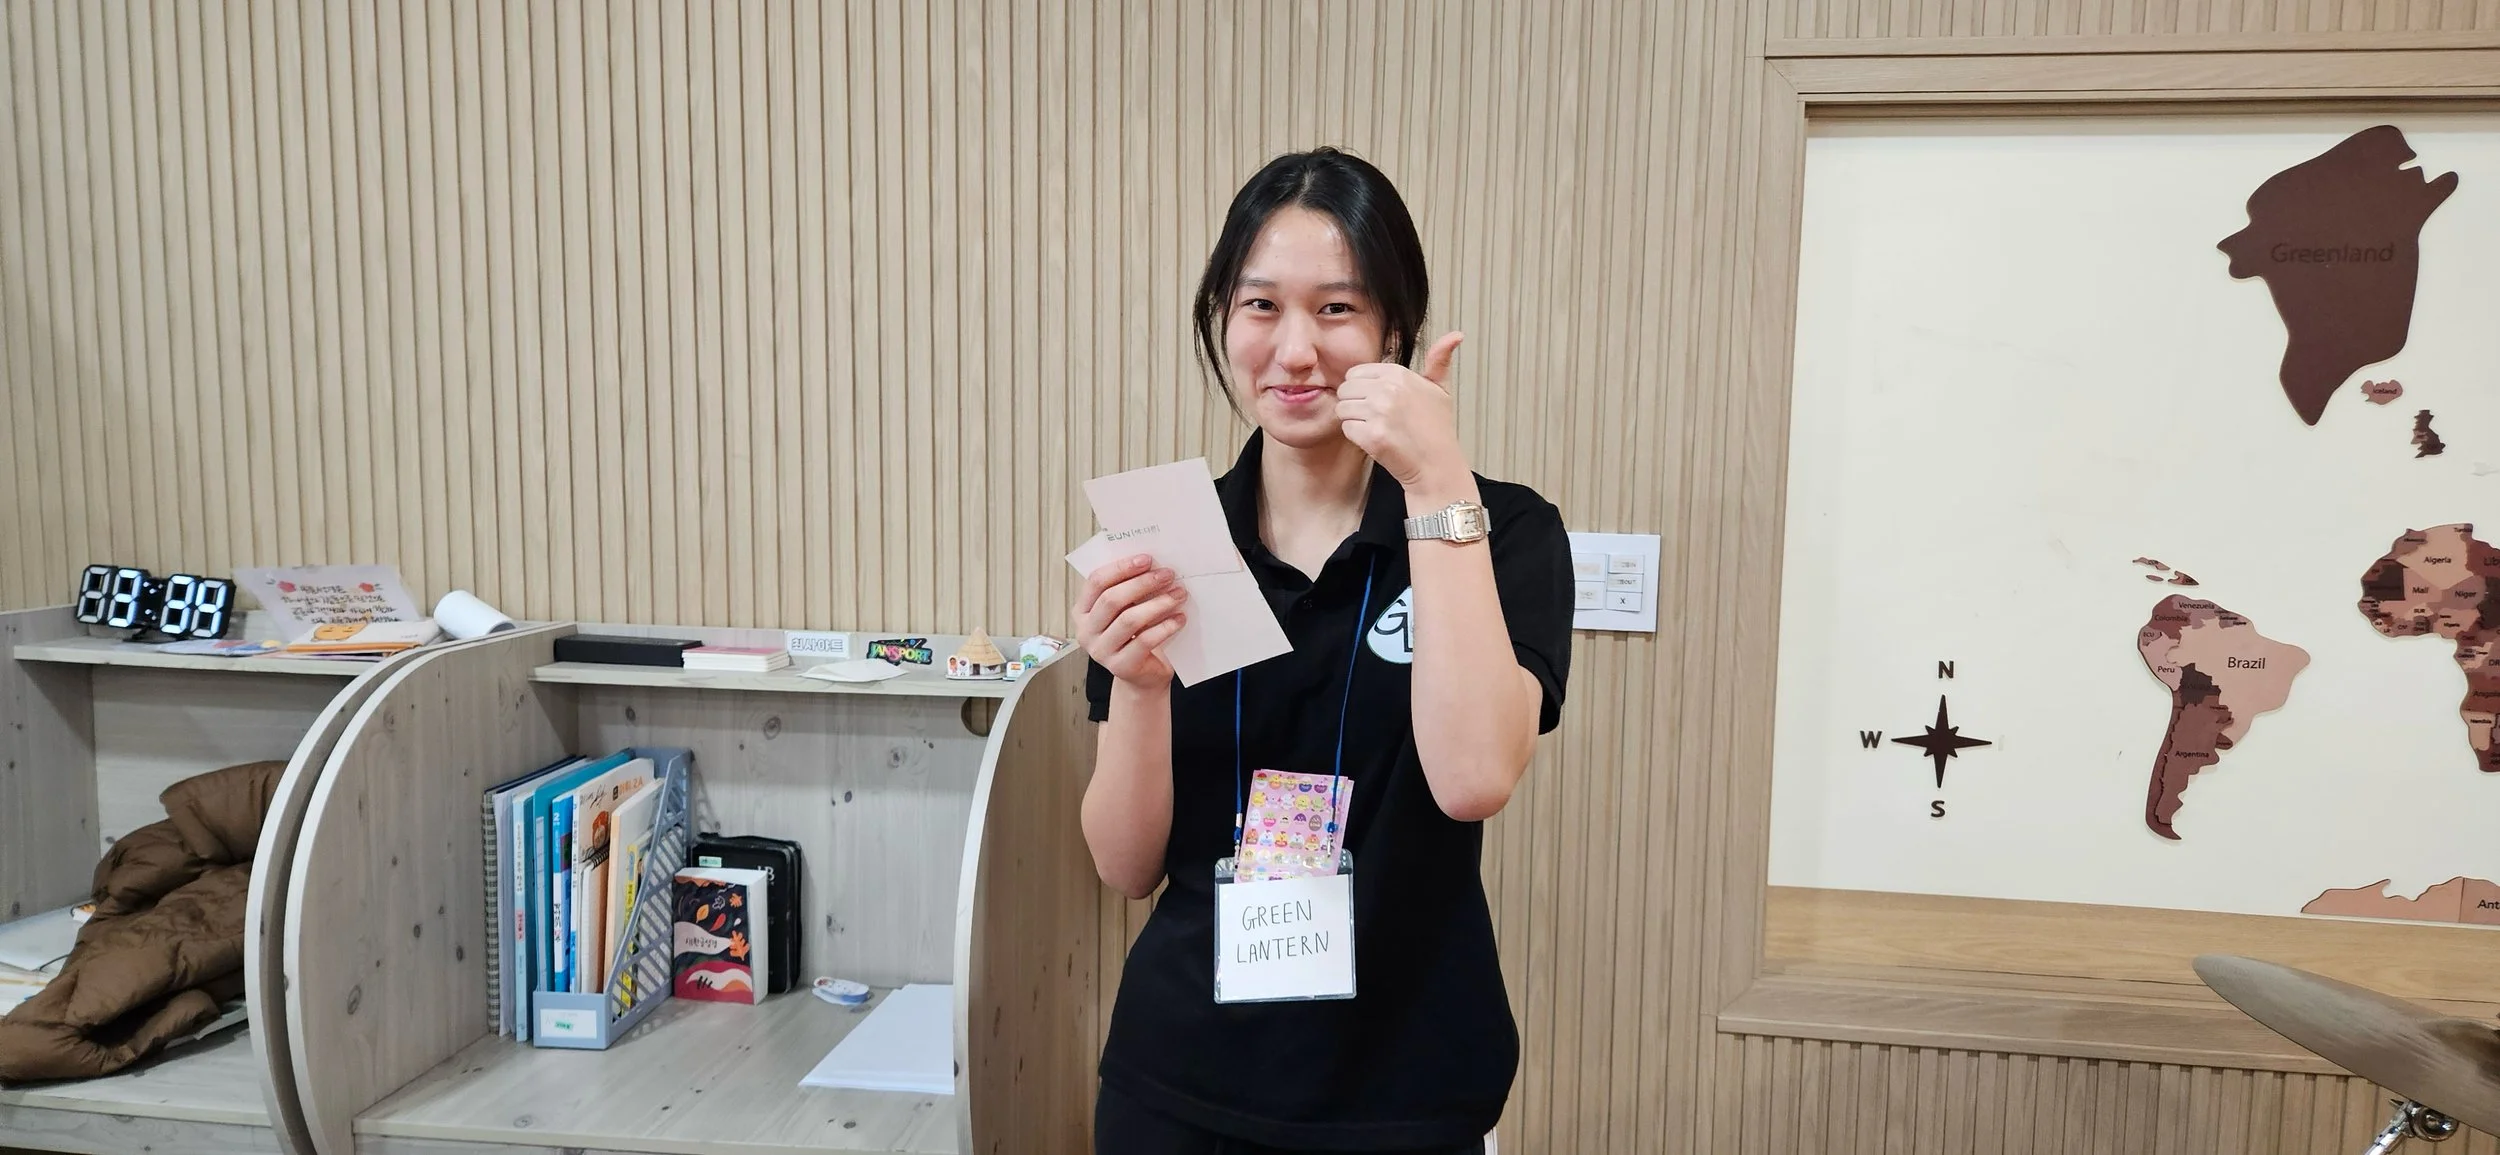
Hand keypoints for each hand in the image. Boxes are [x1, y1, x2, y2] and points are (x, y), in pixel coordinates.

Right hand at [1073, 555, 1187, 687]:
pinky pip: (1145, 640)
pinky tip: (1179, 618)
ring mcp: (1101, 651)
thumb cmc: (1135, 635)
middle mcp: (1086, 631)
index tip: (1147, 559)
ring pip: (1129, 620)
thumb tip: (1153, 564)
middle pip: (1112, 599)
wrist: (1143, 675)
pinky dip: (1165, 626)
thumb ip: (1129, 589)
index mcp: (1082, 611)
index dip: (1121, 568)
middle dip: (1142, 583)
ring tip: (1179, 594)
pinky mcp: (1121, 667)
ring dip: (1158, 603)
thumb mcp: (1127, 609)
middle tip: (1168, 574)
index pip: (1096, 582)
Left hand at [1337, 331, 1467, 490]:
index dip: (1362, 390)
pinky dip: (1357, 438)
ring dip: (1355, 421)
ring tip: (1378, 429)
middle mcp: (1388, 389)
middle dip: (1355, 405)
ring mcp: (1379, 412)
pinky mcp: (1372, 436)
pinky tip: (1376, 441)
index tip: (1379, 403)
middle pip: (1345, 390)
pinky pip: (1347, 429)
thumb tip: (1456, 334)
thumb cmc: (1437, 429)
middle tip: (1377, 419)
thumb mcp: (1440, 389)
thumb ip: (1439, 361)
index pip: (1355, 373)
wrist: (1437, 466)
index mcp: (1399, 373)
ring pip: (1343, 409)